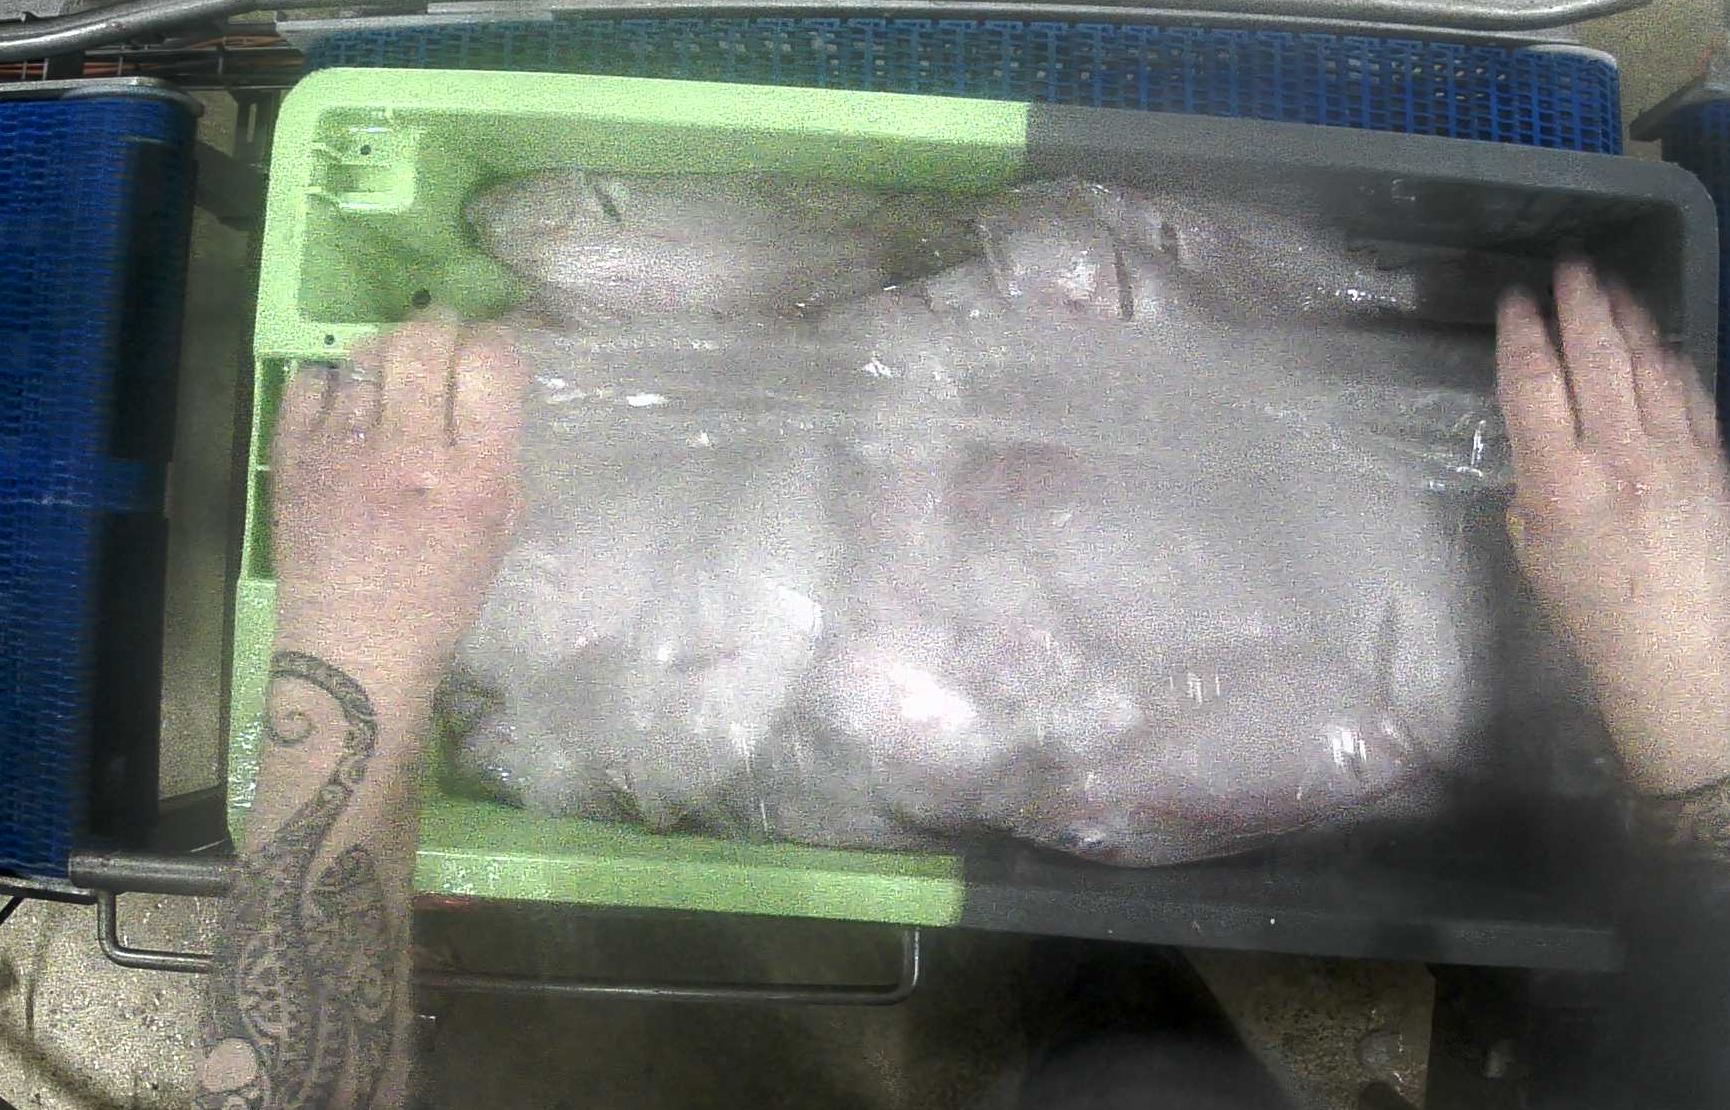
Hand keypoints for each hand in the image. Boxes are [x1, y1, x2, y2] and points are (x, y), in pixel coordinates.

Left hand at [270, 323, 525, 683]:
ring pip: (367, 354)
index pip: (490, 365)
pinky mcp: (293, 459)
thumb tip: (490, 390)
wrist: (354, 649)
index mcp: (473, 479)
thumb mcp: (499, 530)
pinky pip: (311, 382)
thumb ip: (499, 457)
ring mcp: (344, 453)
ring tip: (395, 366)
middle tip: (443, 342)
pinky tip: (348, 397)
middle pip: (425, 344)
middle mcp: (410, 455)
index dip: (496, 343)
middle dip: (441, 329)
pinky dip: (334, 377)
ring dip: (388, 348)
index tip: (492, 354)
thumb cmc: (441, 596)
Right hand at [1497, 259, 1729, 793]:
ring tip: (1610, 287)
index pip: (1533, 385)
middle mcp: (1617, 456)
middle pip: (1595, 357)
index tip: (1514, 302)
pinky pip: (1688, 392)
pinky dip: (1667, 359)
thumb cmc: (1589, 608)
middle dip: (1580, 305)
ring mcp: (1673, 454)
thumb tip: (1548, 442)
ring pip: (1647, 364)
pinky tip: (1656, 341)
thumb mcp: (1534, 546)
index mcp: (1559, 483)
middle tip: (1570, 269)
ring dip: (1626, 319)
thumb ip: (1535, 483)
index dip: (1522, 335)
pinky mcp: (1712, 460)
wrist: (1677, 648)